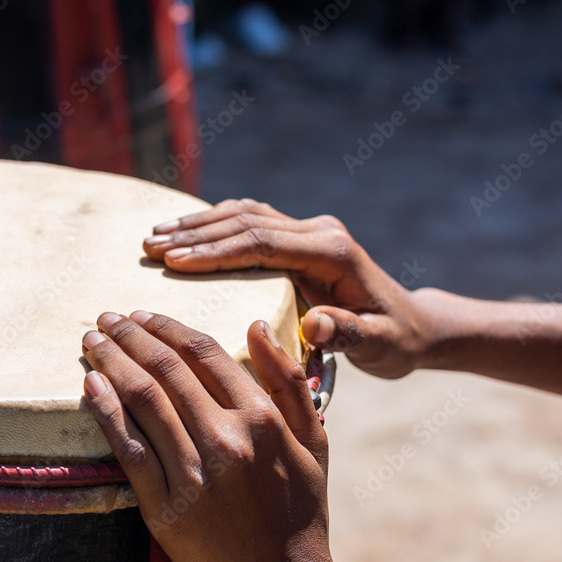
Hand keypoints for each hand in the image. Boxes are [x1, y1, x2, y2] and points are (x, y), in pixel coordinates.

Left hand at [81, 311, 394, 561]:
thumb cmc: (302, 515)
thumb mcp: (313, 442)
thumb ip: (289, 381)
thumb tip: (259, 325)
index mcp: (261, 419)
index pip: (203, 352)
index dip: (166, 326)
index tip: (142, 315)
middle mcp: (225, 440)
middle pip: (165, 368)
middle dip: (129, 335)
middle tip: (105, 318)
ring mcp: (192, 475)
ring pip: (141, 400)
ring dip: (110, 362)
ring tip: (91, 342)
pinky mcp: (164, 509)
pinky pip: (127, 448)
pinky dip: (105, 411)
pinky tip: (89, 386)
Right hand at [143, 198, 427, 378]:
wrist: (413, 324)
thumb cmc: (394, 341)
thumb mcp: (379, 346)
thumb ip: (349, 335)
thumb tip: (317, 326)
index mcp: (332, 253)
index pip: (262, 244)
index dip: (215, 251)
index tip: (173, 263)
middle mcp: (319, 231)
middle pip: (246, 222)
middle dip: (194, 235)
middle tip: (148, 249)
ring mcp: (309, 229)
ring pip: (244, 215)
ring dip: (197, 225)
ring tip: (153, 237)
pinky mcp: (299, 236)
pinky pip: (249, 220)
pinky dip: (214, 224)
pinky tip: (183, 233)